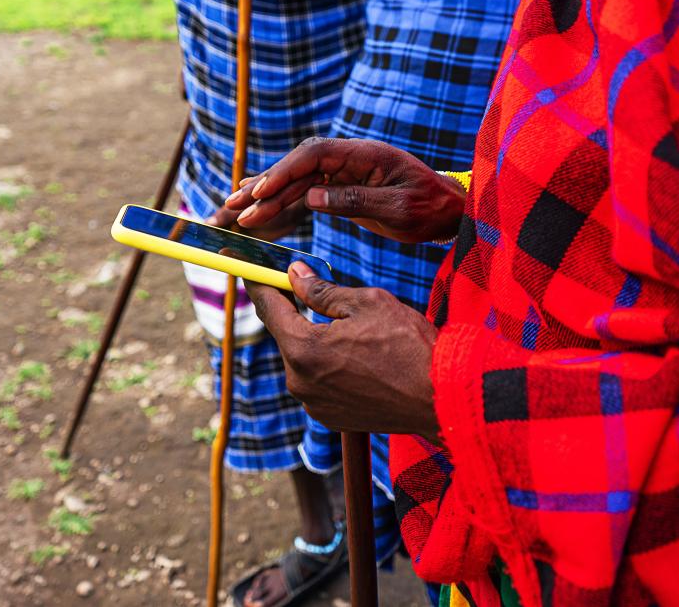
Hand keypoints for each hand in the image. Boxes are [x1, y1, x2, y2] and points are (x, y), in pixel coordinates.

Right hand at [223, 137, 465, 243]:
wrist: (450, 212)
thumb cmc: (431, 207)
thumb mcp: (400, 208)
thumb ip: (356, 199)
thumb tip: (311, 196)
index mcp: (363, 154)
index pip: (313, 155)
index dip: (284, 172)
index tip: (260, 192)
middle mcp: (347, 159)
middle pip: (296, 168)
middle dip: (262, 187)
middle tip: (232, 207)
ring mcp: (342, 174)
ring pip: (295, 184)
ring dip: (264, 199)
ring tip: (233, 214)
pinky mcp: (340, 190)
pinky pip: (303, 196)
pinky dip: (280, 205)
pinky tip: (257, 213)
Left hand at [244, 262, 439, 437]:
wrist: (443, 398)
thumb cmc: (409, 345)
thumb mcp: (365, 303)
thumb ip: (321, 290)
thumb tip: (294, 274)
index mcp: (303, 348)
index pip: (267, 305)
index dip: (253, 278)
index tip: (235, 260)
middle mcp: (299, 380)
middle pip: (286, 333)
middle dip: (296, 310)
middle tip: (315, 290)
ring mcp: (313, 404)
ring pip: (304, 358)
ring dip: (318, 340)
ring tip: (357, 332)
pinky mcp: (330, 418)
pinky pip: (319, 382)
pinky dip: (331, 366)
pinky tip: (362, 359)